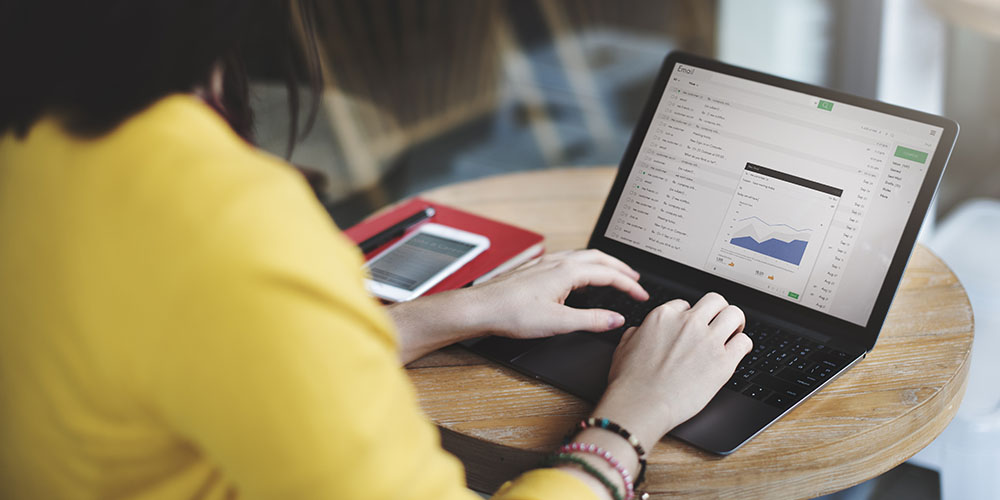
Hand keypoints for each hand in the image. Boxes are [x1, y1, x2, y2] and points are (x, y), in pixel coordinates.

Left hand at [467, 249, 648, 338]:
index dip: (629, 285)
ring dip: (603, 264)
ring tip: (614, 274)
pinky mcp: (535, 269)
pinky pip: (569, 260)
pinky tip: (579, 275)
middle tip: (636, 280)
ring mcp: (545, 263)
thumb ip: (591, 320)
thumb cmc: (512, 314)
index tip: (642, 295)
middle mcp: (557, 262)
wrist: (481, 308)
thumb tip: (615, 319)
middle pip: (599, 259)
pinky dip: (585, 265)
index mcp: (567, 271)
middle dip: (621, 268)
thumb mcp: (558, 322)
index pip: (608, 274)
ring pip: (583, 256)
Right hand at [592, 292, 750, 448]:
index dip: (690, 316)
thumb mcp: (624, 347)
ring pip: (735, 314)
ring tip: (733, 333)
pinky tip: (738, 352)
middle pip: (715, 301)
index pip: (685, 304)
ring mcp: (708, 341)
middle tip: (719, 323)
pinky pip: (744, 342)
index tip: (692, 327)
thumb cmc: (630, 382)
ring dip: (735, 323)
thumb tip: (641, 331)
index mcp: (663, 317)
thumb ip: (637, 333)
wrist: (641, 404)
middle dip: (718, 311)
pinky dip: (743, 345)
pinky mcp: (723, 362)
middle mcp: (688, 323)